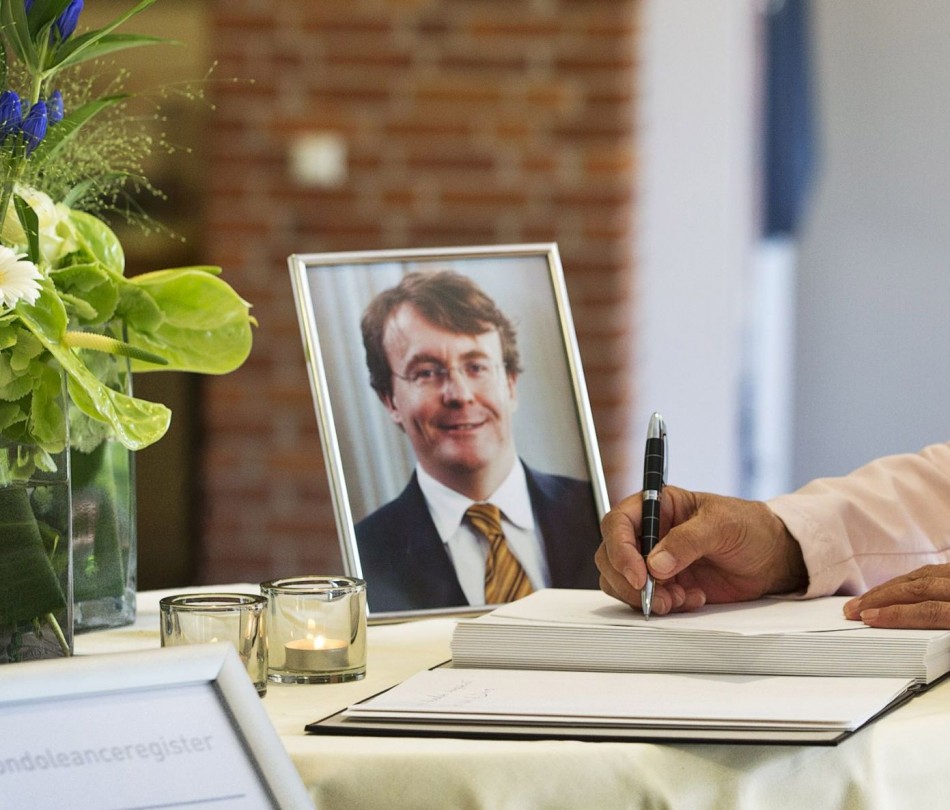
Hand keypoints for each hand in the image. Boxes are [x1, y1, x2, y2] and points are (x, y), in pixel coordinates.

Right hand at [596, 486, 806, 614]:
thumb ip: (687, 540)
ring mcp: (654, 561)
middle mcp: (648, 533)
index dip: (620, 550)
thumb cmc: (749, 526)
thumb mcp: (721, 524)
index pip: (618, 524)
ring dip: (645, 597)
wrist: (772, 557)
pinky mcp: (665, 585)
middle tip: (655, 596)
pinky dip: (664, 606)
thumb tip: (656, 563)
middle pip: (611, 556)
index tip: (639, 575)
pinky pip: (645, 600)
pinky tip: (692, 598)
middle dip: (629, 581)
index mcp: (656, 506)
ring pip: (621, 582)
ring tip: (680, 599)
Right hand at [844, 564, 949, 628]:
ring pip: (923, 574)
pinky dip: (909, 578)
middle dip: (881, 597)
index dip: (896, 615)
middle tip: (853, 608)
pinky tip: (894, 587)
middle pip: (920, 587)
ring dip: (889, 586)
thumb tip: (905, 634)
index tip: (868, 619)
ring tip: (865, 598)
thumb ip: (935, 621)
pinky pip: (933, 569)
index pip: (930, 611)